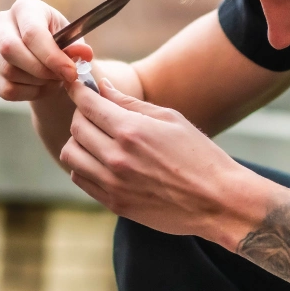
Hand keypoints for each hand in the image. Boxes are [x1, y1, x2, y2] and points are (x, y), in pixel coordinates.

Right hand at [0, 0, 93, 101]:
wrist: (46, 58)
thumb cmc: (60, 43)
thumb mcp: (73, 41)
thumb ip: (78, 47)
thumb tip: (83, 53)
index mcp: (24, 8)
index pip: (31, 32)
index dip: (51, 56)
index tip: (71, 73)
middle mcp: (0, 23)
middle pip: (10, 50)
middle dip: (40, 70)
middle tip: (61, 78)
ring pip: (8, 71)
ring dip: (36, 82)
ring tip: (53, 80)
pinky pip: (5, 89)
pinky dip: (27, 94)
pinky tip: (40, 88)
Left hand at [59, 77, 268, 239]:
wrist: (218, 201)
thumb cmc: (199, 155)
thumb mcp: (170, 119)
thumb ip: (130, 103)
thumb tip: (102, 87)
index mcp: (131, 131)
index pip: (87, 105)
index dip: (77, 91)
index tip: (75, 86)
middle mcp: (117, 157)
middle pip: (76, 127)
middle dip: (82, 114)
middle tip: (95, 113)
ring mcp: (113, 183)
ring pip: (70, 154)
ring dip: (78, 142)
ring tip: (96, 139)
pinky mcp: (114, 203)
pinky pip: (80, 179)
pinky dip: (83, 166)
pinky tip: (101, 161)